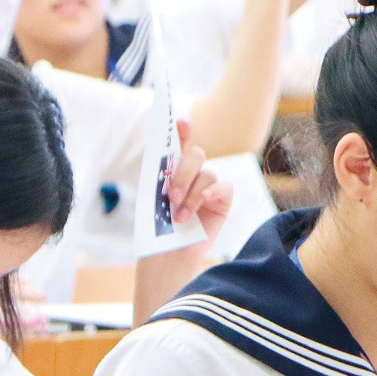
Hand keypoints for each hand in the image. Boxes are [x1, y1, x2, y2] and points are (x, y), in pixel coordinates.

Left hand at [164, 120, 232, 247]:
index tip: (182, 121)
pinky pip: (224, 186)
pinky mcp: (223, 201)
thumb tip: (170, 157)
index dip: (181, 130)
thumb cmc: (157, 227)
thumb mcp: (153, 197)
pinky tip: (202, 202)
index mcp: (173, 170)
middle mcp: (192, 175)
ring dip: (191, 193)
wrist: (168, 254)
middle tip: (170, 195)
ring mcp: (209, 187)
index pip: (179, 144)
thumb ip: (163, 176)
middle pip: (195, 155)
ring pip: (207, 173)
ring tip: (180, 215)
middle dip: (182, 172)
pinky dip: (212, 192)